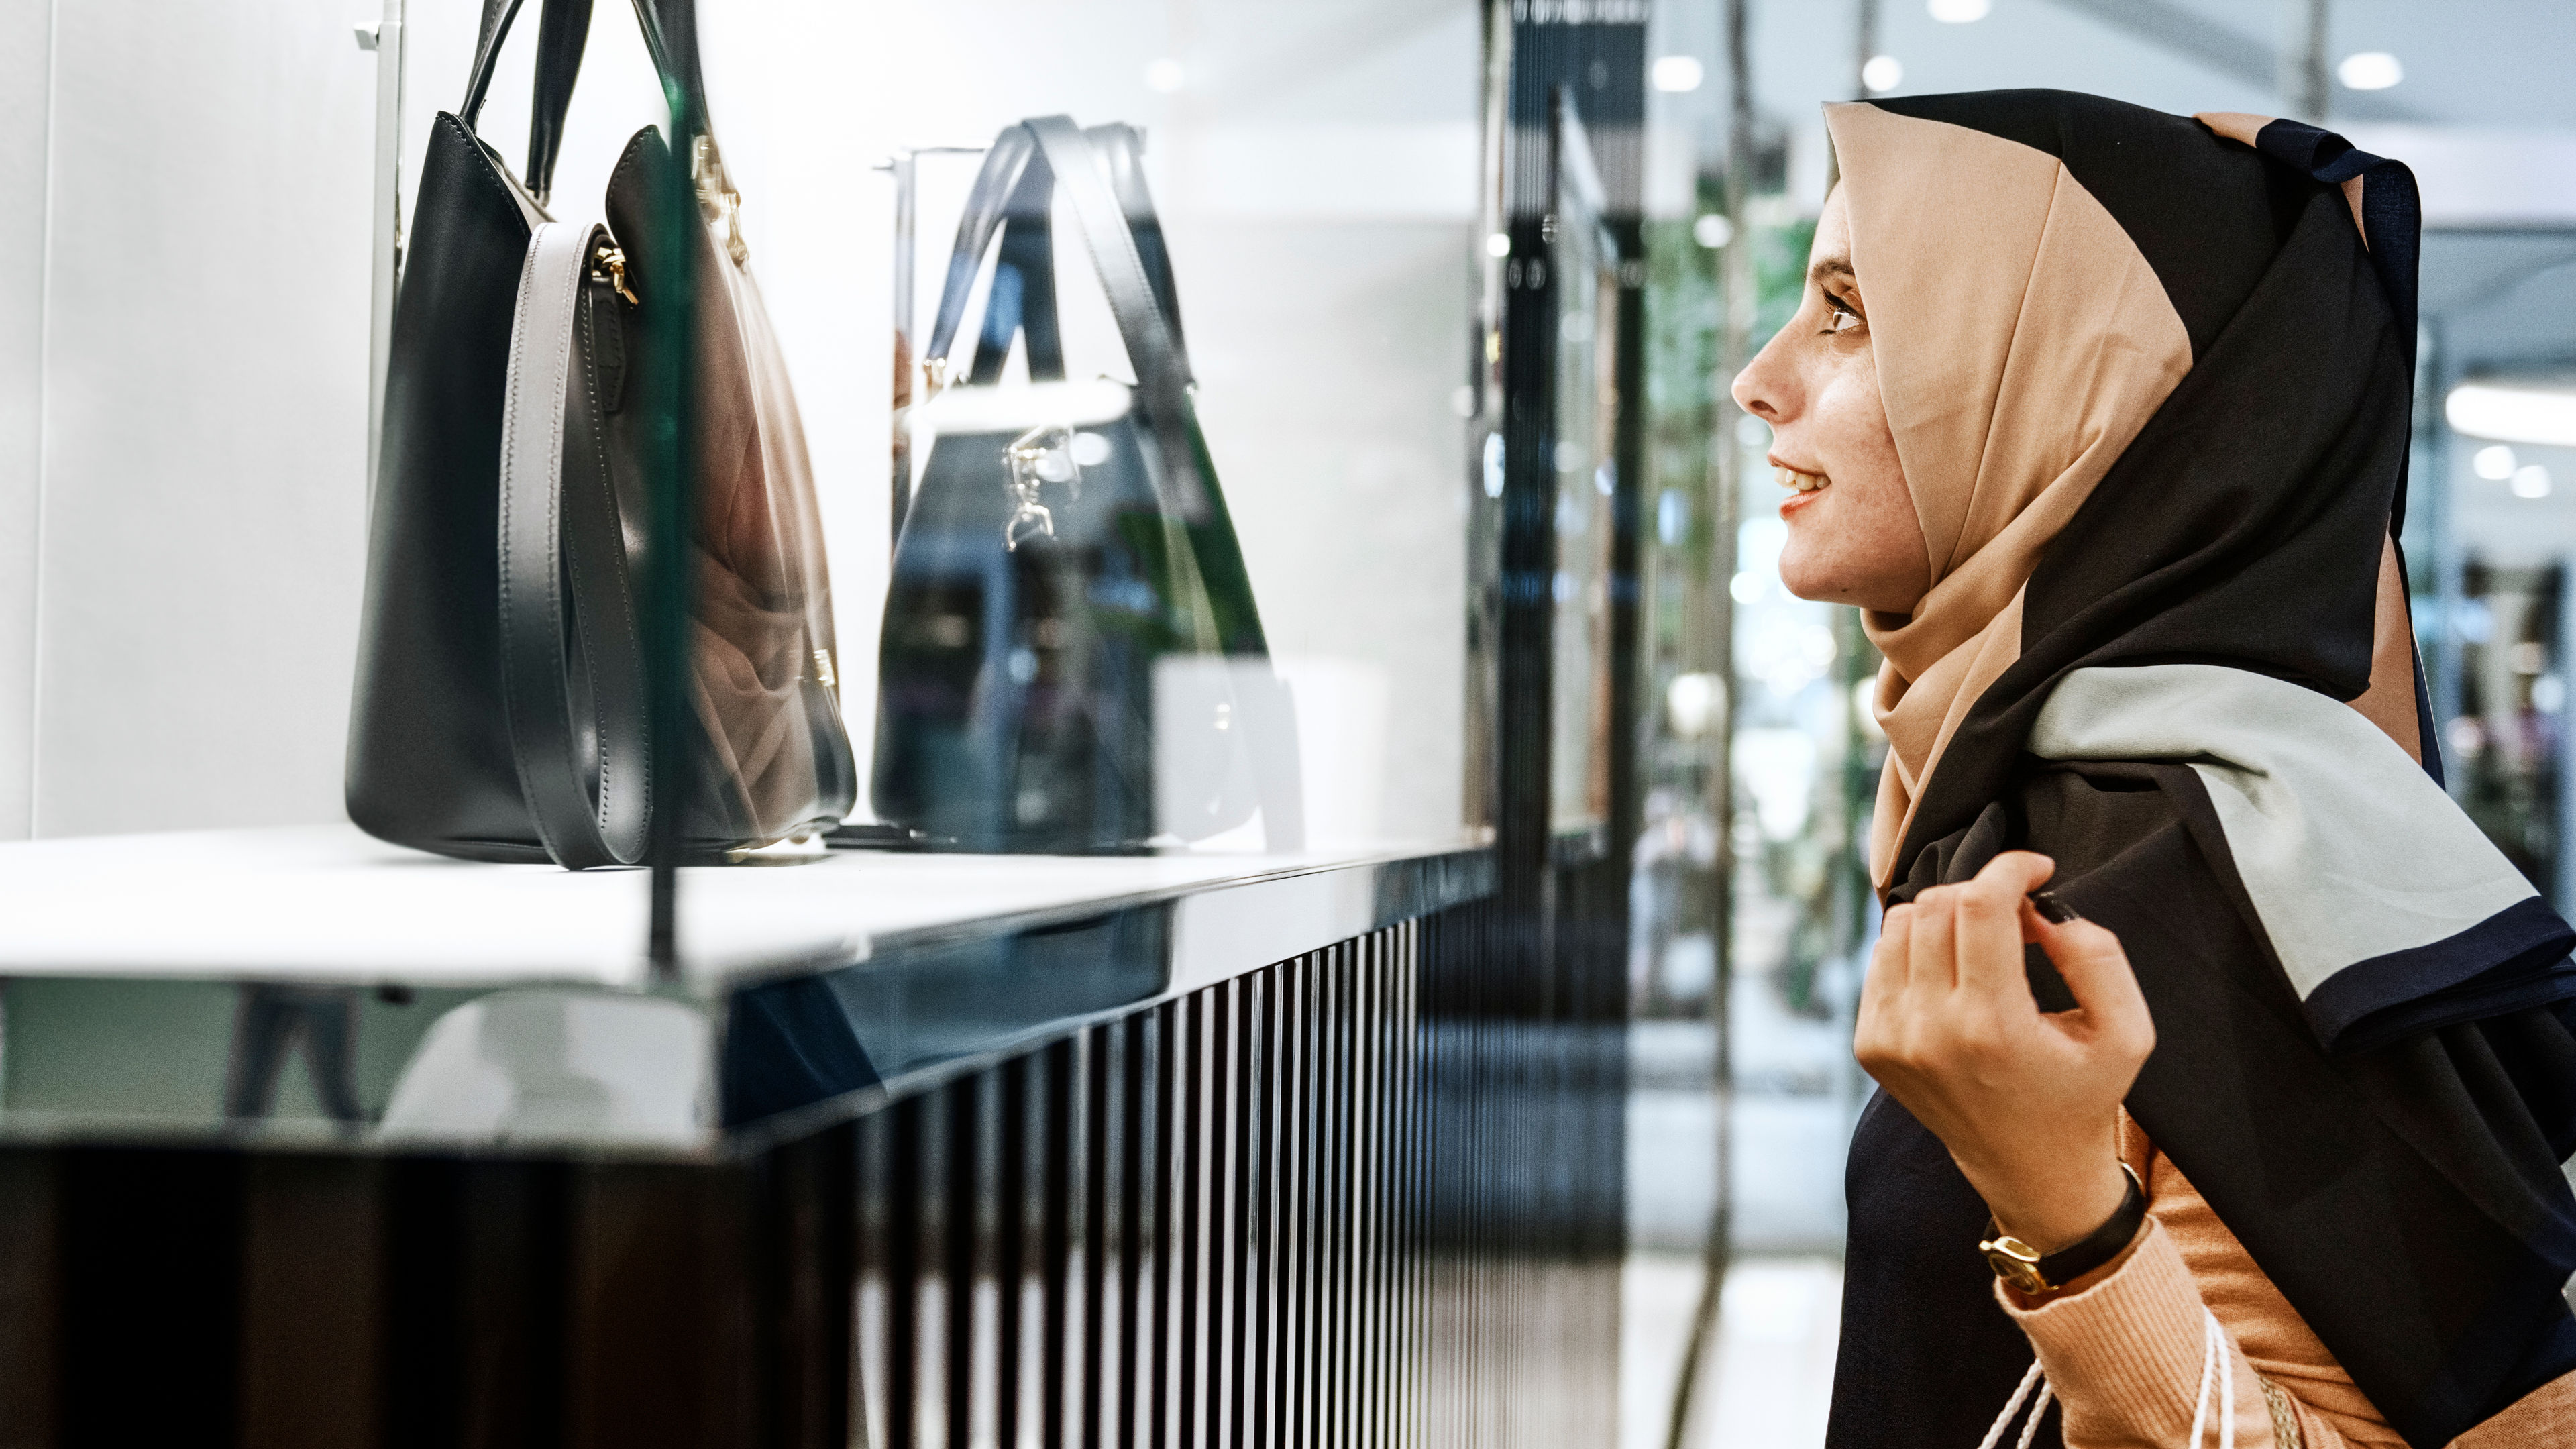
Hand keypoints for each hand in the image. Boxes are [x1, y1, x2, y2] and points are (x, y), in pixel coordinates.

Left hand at [1855, 851, 2154, 1253]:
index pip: (1979, 906)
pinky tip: (1955, 975)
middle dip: (1983, 893)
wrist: (2028, 1168)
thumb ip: (2097, 957)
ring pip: (1900, 923)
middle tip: (2020, 919)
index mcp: (1992, 1027)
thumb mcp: (2127, 1034)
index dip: (2009, 869)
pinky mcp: (1871, 1045)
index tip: (2036, 870)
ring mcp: (1891, 1039)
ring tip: (1987, 947)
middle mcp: (1929, 1031)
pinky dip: (1918, 948)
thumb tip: (2041, 910)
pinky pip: (1881, 957)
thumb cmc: (2083, 1096)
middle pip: (1937, 906)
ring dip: (1947, 917)